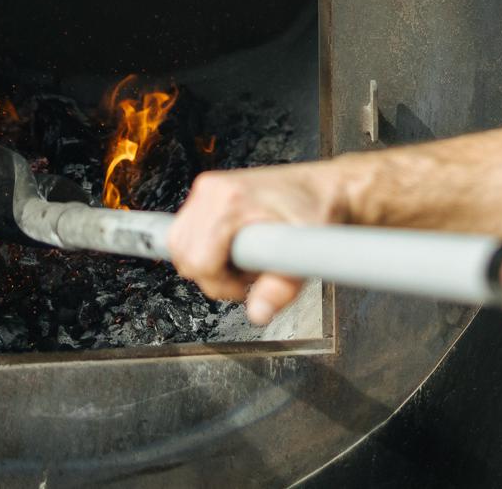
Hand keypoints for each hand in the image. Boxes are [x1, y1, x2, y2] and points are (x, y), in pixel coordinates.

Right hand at [168, 160, 356, 324]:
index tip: (248, 285)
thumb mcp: (306, 253)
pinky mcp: (207, 192)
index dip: (222, 284)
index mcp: (232, 201)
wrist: (322, 188)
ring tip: (242, 261)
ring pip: (179, 245)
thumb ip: (281, 288)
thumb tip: (258, 313)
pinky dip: (203, 249)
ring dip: (206, 264)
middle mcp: (212, 190)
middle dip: (212, 276)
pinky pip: (185, 233)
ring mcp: (207, 189)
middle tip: (247, 275)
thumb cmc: (316, 211)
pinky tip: (233, 248)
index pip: (198, 261)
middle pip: (183, 255)